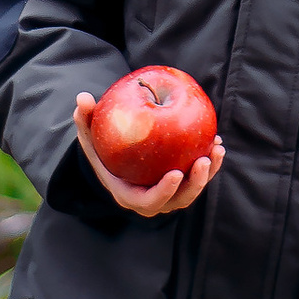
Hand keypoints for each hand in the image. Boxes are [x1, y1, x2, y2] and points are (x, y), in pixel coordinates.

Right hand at [73, 94, 223, 217]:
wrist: (116, 161)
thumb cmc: (102, 148)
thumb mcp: (90, 136)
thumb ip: (85, 120)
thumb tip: (82, 98)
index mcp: (129, 195)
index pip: (149, 201)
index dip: (164, 191)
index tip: (176, 173)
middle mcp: (152, 201)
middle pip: (178, 200)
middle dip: (195, 184)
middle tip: (204, 160)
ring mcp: (169, 195)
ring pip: (193, 190)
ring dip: (208, 174)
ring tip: (216, 148)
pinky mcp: (182, 185)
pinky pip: (199, 178)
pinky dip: (210, 163)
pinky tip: (216, 141)